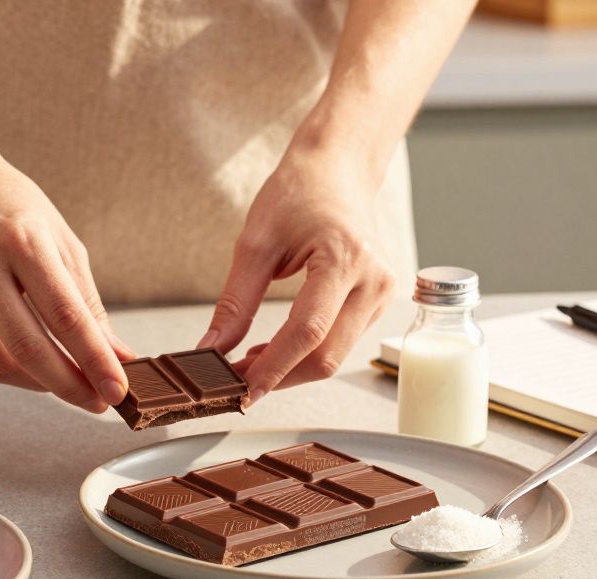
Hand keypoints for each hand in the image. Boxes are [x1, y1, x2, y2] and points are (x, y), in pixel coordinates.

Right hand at [0, 155, 133, 412]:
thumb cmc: (8, 207)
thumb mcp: (58, 239)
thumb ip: (85, 301)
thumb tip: (115, 356)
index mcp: (20, 241)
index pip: (66, 317)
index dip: (96, 361)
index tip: (118, 391)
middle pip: (29, 349)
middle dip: (69, 386)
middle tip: (96, 402)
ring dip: (37, 385)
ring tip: (64, 383)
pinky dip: (5, 370)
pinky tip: (26, 365)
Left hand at [198, 148, 395, 404]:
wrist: (337, 170)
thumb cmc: (298, 194)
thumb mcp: (254, 244)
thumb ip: (234, 303)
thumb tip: (212, 348)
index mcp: (346, 259)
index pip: (307, 332)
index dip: (273, 367)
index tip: (241, 389)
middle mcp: (375, 280)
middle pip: (327, 355)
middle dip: (280, 377)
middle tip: (237, 383)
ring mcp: (384, 292)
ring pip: (336, 356)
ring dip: (292, 369)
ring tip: (250, 361)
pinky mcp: (381, 300)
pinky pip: (343, 342)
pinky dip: (308, 354)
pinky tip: (278, 348)